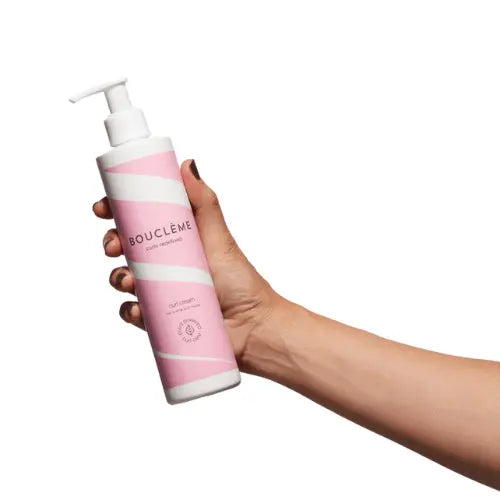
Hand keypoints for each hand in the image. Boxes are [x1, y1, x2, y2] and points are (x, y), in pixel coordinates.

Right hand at [93, 159, 280, 370]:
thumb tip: (186, 165)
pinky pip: (134, 312)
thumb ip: (203, 202)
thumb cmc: (240, 281)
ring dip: (118, 277)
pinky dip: (131, 310)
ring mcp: (162, 290)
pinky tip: (138, 309)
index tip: (104, 209)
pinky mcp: (161, 317)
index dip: (118, 212)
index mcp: (178, 238)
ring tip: (130, 281)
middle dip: (113, 243)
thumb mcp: (217, 236)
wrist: (251, 328)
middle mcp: (167, 262)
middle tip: (114, 246)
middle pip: (127, 247)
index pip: (141, 219)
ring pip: (125, 279)